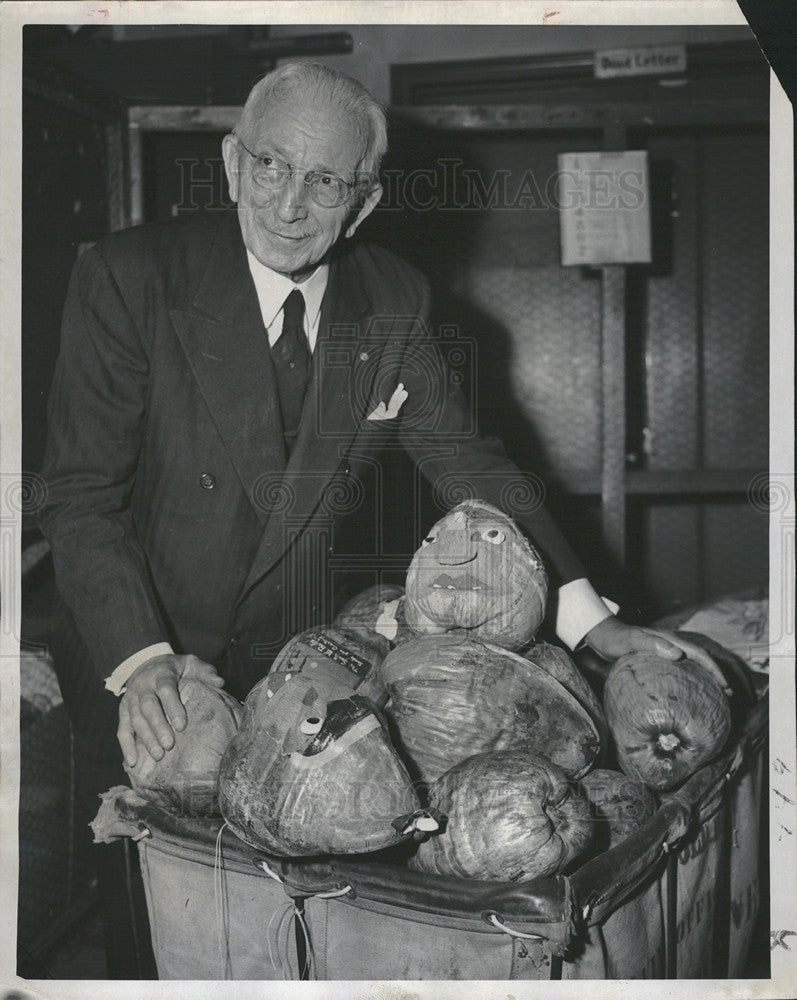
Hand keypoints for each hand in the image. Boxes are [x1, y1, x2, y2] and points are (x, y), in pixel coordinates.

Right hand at [117, 653, 223, 766]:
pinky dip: (126, 746)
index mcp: (161, 674)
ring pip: (135, 719)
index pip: (166, 689)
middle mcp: (143, 686)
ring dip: (145, 739)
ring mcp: (131, 699)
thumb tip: (220, 683)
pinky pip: (122, 729)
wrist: (146, 662)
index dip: (173, 707)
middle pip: (148, 707)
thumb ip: (205, 671)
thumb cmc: (175, 668)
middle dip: (158, 727)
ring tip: (158, 755)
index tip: (181, 725)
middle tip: (169, 745)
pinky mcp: (123, 711)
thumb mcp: (191, 663)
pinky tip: (133, 762)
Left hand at [584, 616, 731, 692]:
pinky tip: (691, 693)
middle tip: (729, 695)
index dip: (714, 670)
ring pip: (693, 664)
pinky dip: (692, 679)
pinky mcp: (659, 658)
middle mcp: (672, 645)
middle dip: (717, 674)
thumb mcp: (631, 641)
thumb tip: (678, 654)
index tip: (725, 685)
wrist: (602, 636)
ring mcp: (666, 651)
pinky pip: (682, 669)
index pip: (699, 654)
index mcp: (670, 640)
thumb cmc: (616, 639)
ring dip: (707, 678)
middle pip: (701, 658)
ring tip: (717, 696)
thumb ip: (652, 644)